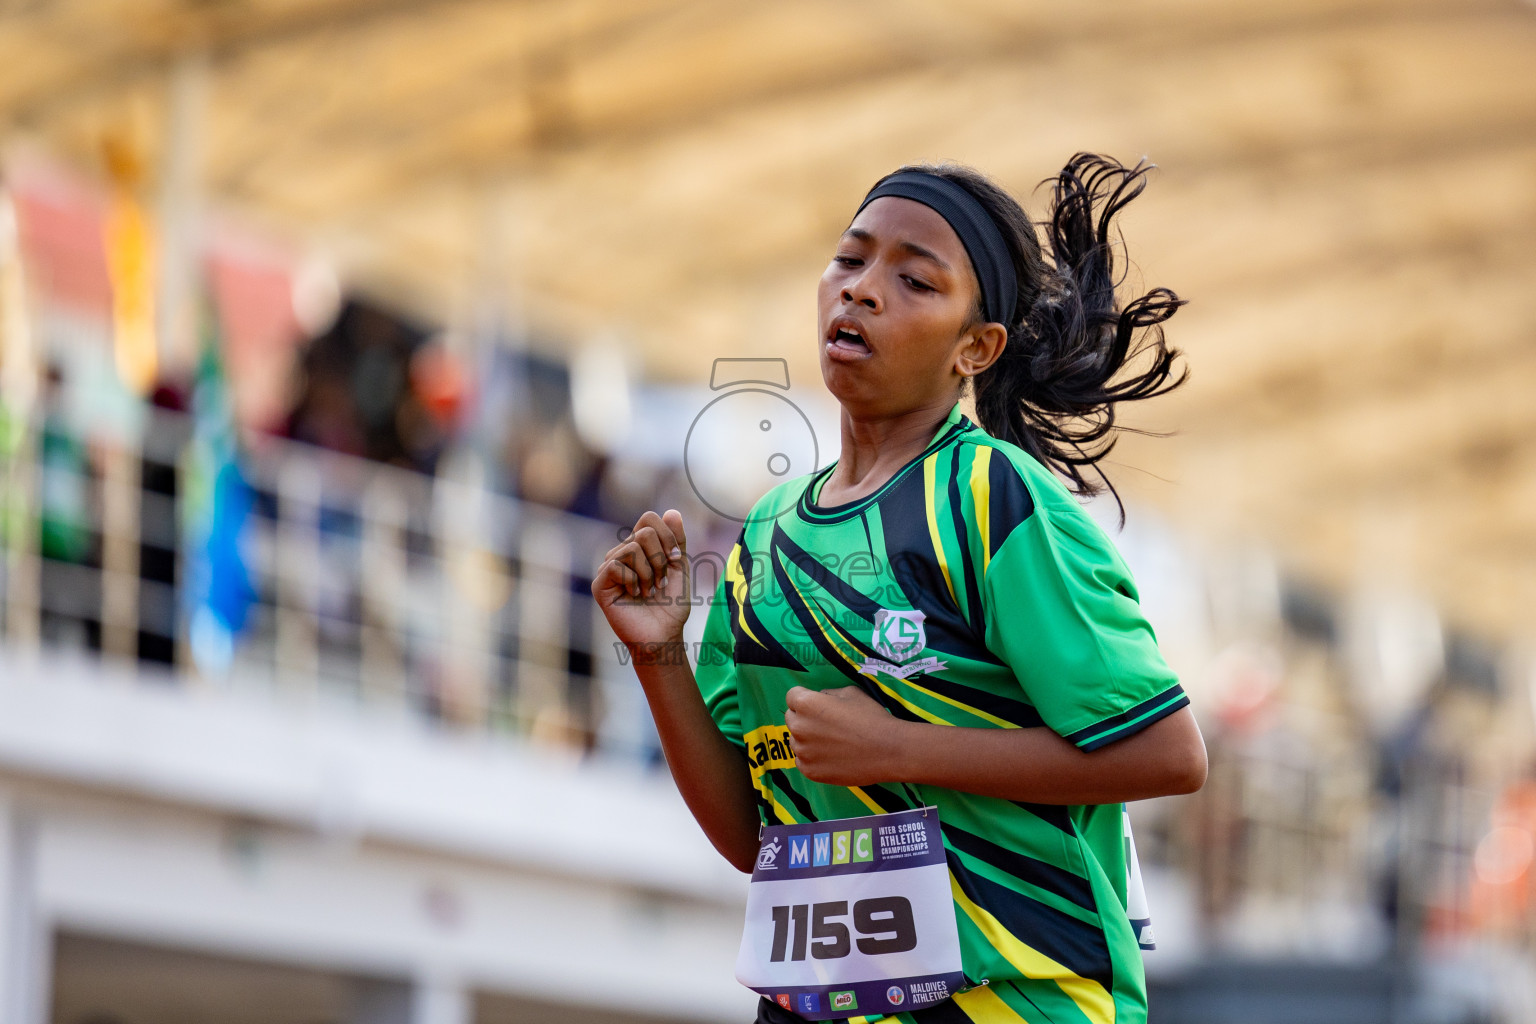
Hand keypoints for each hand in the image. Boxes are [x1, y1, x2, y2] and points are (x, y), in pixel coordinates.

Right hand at [591, 509, 690, 648]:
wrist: (664, 635)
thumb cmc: (671, 605)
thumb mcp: (679, 567)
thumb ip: (676, 540)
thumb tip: (672, 512)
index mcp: (639, 547)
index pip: (649, 519)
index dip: (667, 536)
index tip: (676, 560)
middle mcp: (621, 553)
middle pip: (644, 532)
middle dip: (661, 558)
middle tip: (662, 582)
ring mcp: (608, 567)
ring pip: (632, 548)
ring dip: (650, 573)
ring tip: (649, 591)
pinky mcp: (600, 584)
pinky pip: (616, 565)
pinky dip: (634, 581)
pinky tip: (635, 596)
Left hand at [784, 685, 905, 785]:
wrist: (888, 751)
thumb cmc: (871, 717)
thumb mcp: (850, 693)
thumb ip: (828, 694)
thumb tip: (820, 698)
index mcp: (806, 704)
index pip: (792, 696)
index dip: (805, 697)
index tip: (818, 704)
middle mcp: (799, 727)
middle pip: (791, 718)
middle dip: (804, 717)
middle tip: (827, 723)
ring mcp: (803, 752)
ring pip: (796, 741)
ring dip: (808, 739)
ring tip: (832, 741)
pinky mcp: (810, 771)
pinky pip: (802, 760)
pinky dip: (812, 758)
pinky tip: (832, 756)